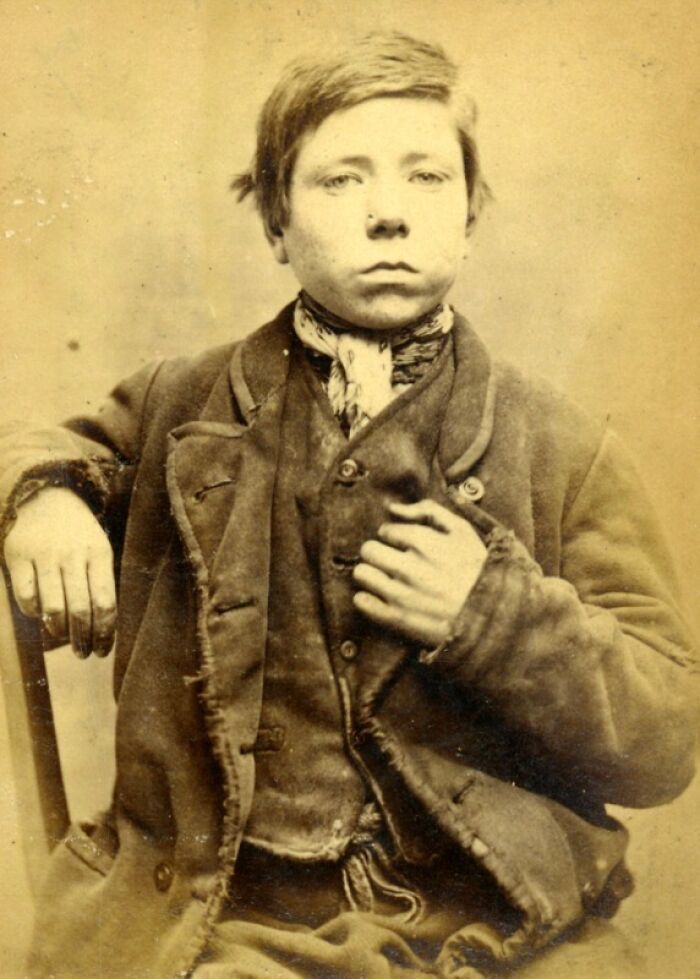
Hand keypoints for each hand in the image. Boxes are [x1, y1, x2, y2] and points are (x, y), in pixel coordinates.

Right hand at [3, 486, 115, 656]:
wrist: (44, 496)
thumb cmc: (77, 534)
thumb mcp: (97, 550)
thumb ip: (99, 583)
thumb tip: (102, 629)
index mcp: (98, 553)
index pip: (106, 603)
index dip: (105, 633)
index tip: (103, 652)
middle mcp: (73, 554)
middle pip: (80, 610)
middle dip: (83, 640)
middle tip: (84, 654)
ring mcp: (44, 554)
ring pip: (53, 607)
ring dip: (59, 631)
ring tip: (62, 636)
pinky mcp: (18, 555)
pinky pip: (26, 596)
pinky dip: (33, 612)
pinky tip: (39, 614)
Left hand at [352, 498, 486, 647]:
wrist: (493, 617)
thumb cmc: (477, 570)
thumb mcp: (462, 531)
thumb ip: (428, 511)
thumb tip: (393, 508)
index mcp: (423, 542)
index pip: (386, 530)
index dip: (395, 538)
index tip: (406, 548)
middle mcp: (408, 566)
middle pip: (368, 550)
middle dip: (378, 553)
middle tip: (392, 563)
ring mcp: (400, 594)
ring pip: (362, 573)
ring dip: (371, 575)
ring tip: (388, 581)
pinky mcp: (396, 619)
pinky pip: (361, 602)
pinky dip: (367, 600)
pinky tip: (383, 599)